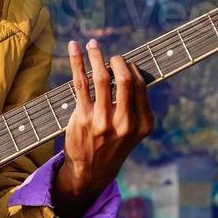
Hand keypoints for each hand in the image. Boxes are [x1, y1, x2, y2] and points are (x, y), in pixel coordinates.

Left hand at [62, 39, 154, 195]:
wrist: (91, 172)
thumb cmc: (112, 146)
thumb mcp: (132, 132)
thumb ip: (135, 107)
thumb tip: (131, 71)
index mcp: (143, 125)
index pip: (140, 86)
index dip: (132, 69)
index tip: (125, 63)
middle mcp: (125, 123)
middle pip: (126, 80)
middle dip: (118, 61)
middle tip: (112, 56)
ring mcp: (103, 121)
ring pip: (102, 78)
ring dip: (97, 56)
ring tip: (93, 44)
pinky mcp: (83, 118)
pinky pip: (80, 83)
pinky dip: (77, 62)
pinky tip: (74, 48)